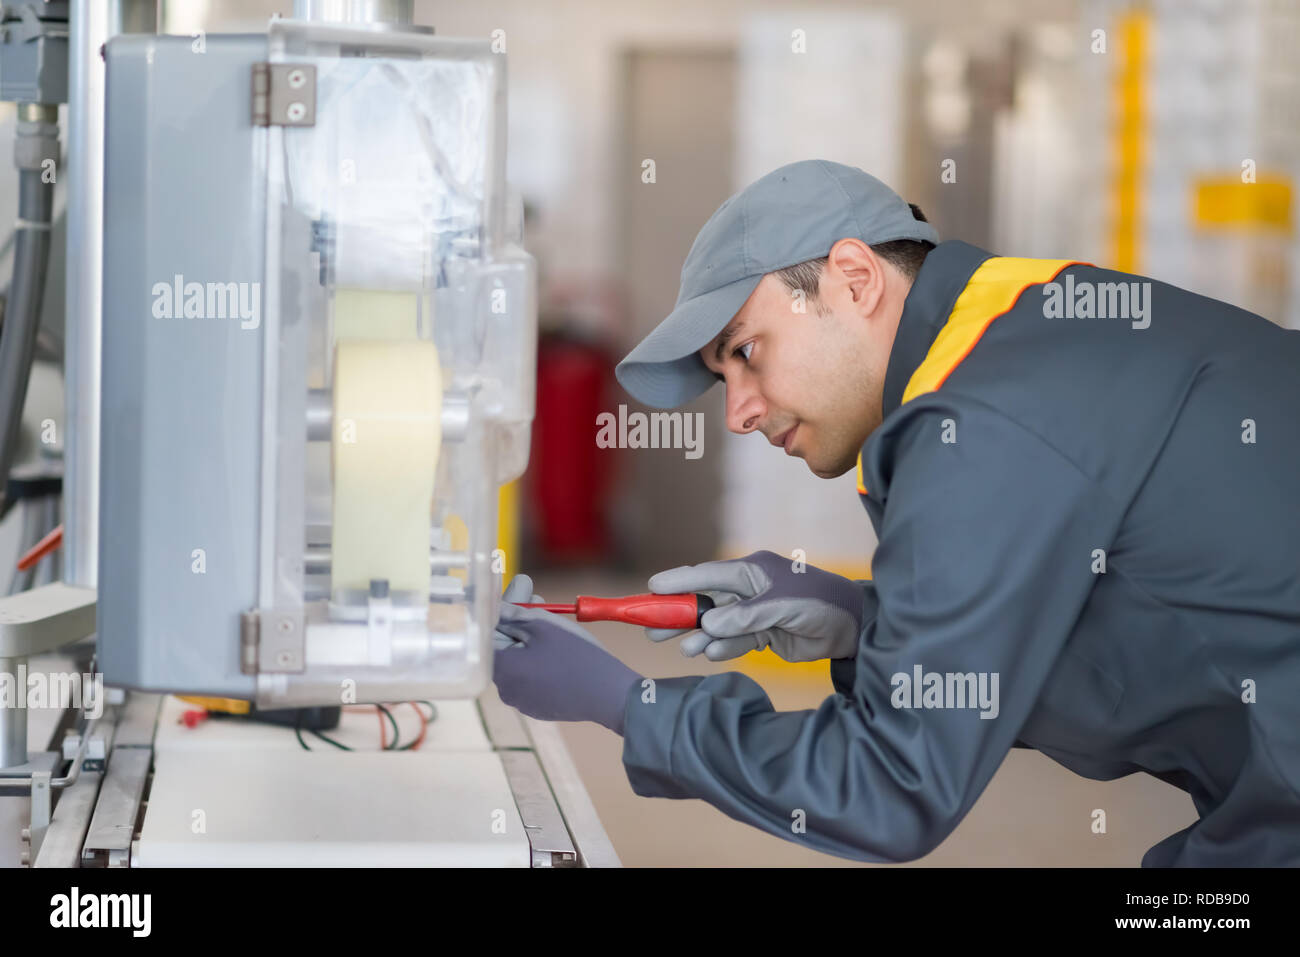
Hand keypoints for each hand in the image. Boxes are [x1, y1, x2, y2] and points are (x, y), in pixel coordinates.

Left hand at [494, 576, 642, 733]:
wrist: (609, 694)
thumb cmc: (576, 656)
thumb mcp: (544, 626)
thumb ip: (514, 614)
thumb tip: (496, 607)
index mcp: (500, 668)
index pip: (491, 631)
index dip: (505, 607)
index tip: (519, 590)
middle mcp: (505, 689)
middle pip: (505, 647)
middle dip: (519, 620)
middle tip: (536, 597)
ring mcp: (522, 702)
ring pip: (520, 663)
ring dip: (530, 640)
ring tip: (550, 621)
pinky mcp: (539, 708)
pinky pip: (532, 679)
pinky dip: (539, 661)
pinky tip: (557, 648)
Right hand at [645, 550, 864, 661]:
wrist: (854, 627)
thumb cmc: (820, 603)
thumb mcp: (783, 606)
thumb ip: (745, 616)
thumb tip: (707, 625)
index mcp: (752, 571)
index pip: (707, 575)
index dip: (679, 582)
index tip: (651, 589)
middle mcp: (749, 590)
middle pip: (705, 602)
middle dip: (680, 615)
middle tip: (651, 628)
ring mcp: (755, 613)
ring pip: (717, 626)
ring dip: (700, 637)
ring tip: (684, 648)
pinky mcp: (764, 634)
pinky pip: (735, 641)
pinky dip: (722, 648)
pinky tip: (710, 653)